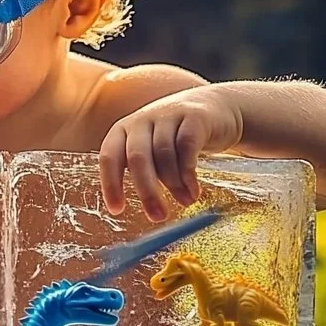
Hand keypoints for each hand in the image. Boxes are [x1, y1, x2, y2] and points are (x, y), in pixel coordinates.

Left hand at [99, 88, 242, 221]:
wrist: (216, 108)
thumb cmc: (176, 137)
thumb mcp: (152, 150)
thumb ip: (143, 172)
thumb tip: (144, 209)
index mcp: (123, 130)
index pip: (109, 157)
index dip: (110, 184)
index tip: (117, 210)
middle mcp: (141, 120)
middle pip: (137, 158)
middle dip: (146, 191)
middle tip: (158, 216)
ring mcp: (167, 115)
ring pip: (164, 155)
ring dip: (173, 185)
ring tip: (184, 201)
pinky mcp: (193, 117)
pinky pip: (187, 148)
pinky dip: (189, 174)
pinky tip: (194, 190)